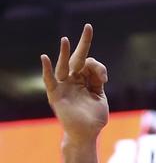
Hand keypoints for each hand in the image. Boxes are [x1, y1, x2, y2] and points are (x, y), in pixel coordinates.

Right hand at [42, 24, 108, 143]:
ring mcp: (64, 86)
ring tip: (65, 39)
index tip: (104, 79)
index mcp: (85, 80)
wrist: (86, 135)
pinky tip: (45, 58)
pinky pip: (49, 81)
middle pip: (78, 59)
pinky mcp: (56, 95)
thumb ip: (98, 82)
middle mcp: (73, 80)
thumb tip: (99, 72)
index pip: (90, 64)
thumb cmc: (94, 118)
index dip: (98, 68)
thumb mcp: (100, 97)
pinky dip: (46, 70)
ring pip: (64, 66)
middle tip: (89, 27)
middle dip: (84, 43)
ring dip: (64, 52)